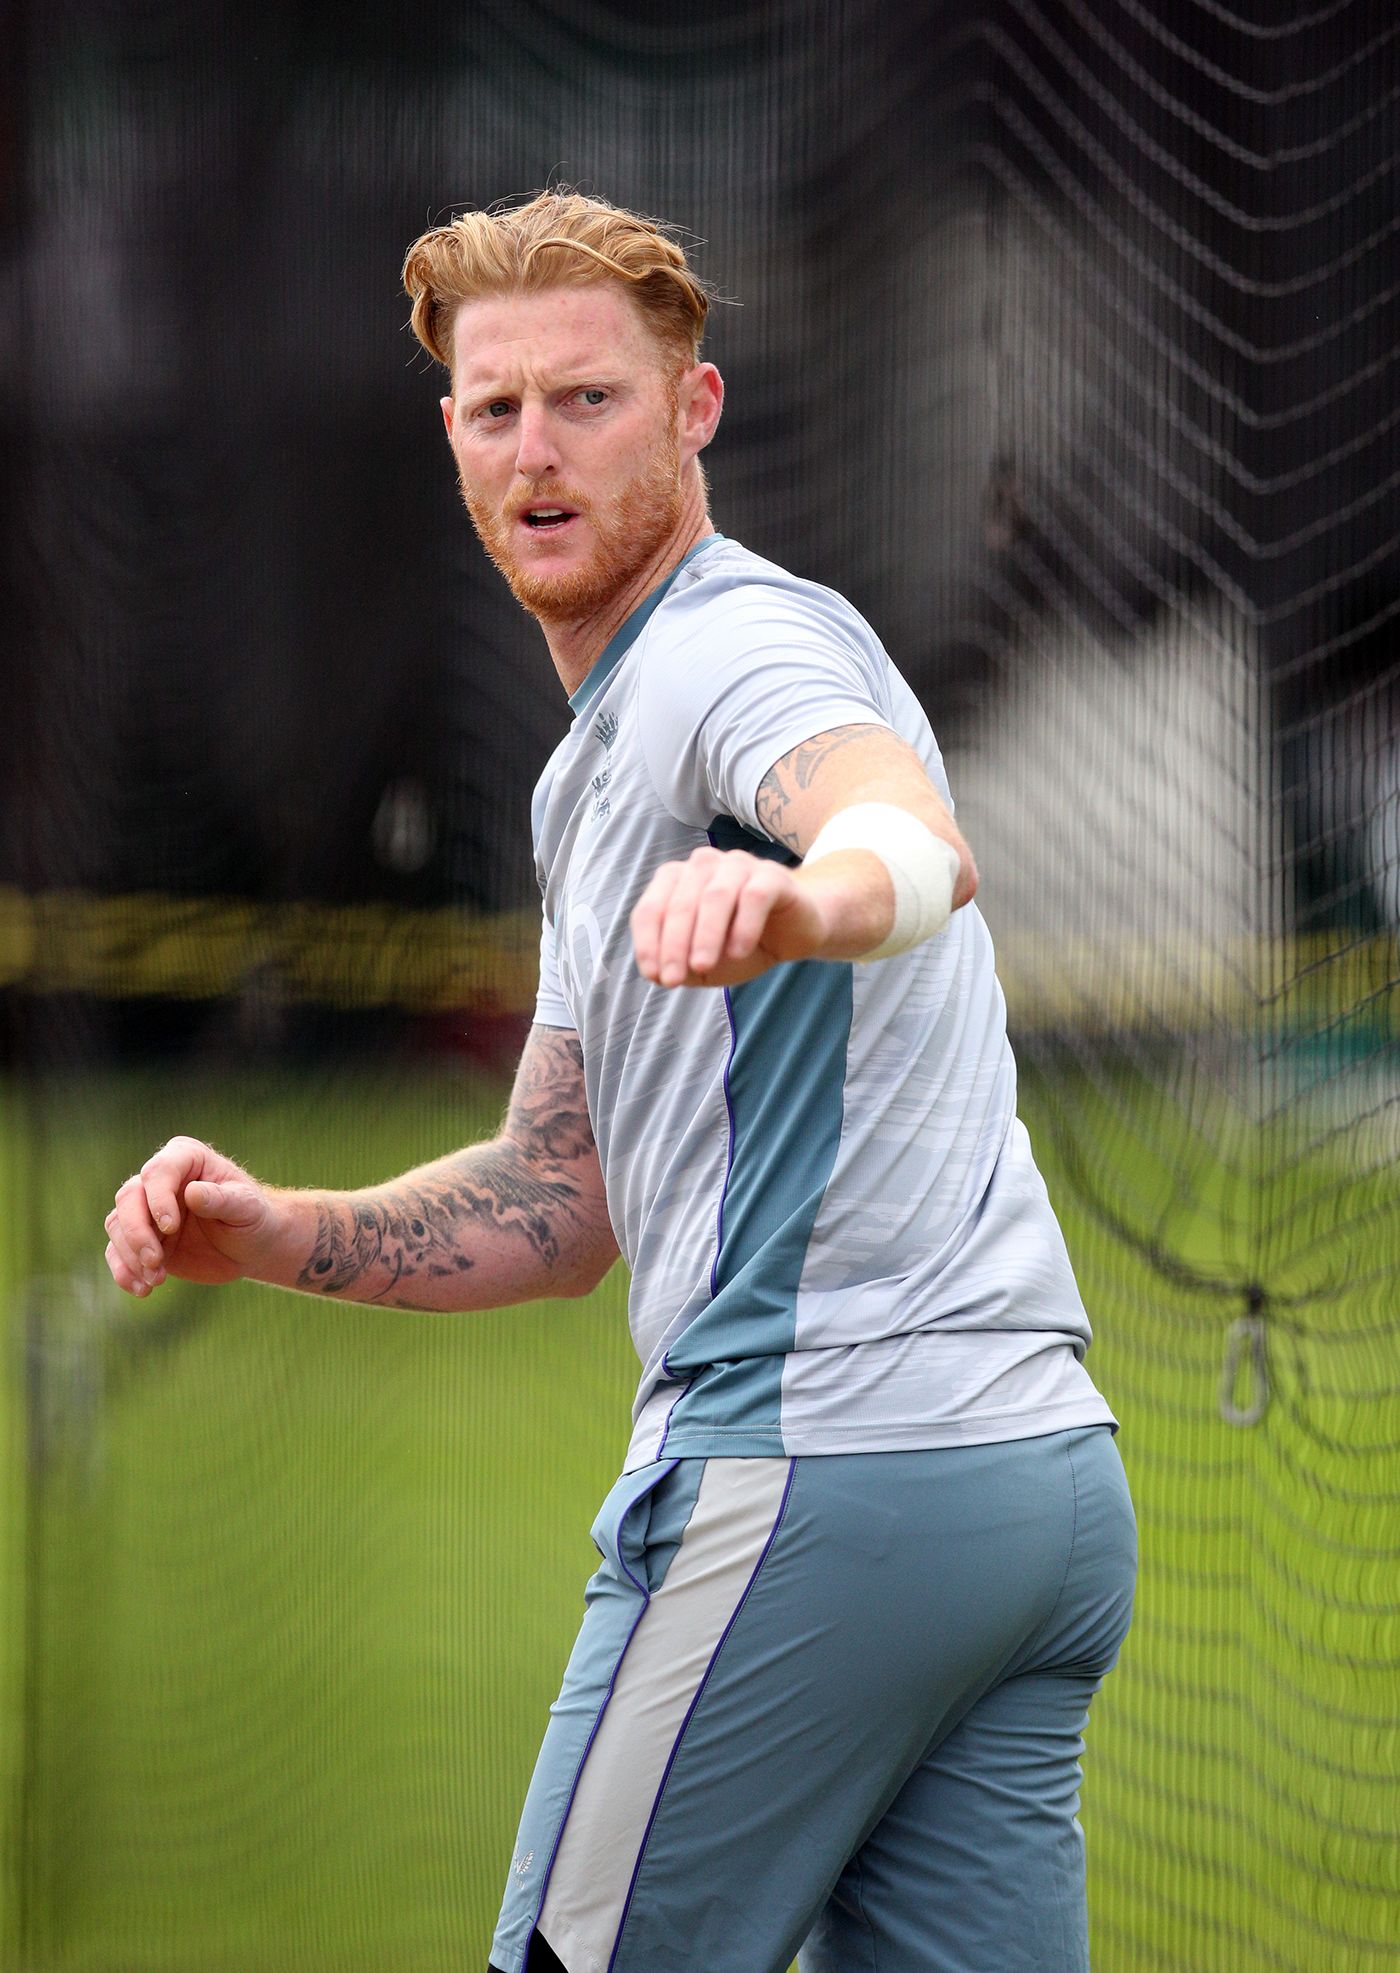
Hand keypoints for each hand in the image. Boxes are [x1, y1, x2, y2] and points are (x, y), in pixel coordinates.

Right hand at [103, 1137, 280, 1295]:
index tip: (171, 1227)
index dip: (158, 1199)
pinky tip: (142, 1289)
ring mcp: (147, 1210)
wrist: (251, 1246)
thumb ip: (221, 1198)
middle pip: (128, 1197)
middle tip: (155, 1261)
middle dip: (136, 1232)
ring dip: (130, 1256)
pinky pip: (117, 1252)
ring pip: (117, 1224)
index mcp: (186, 1158)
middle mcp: (159, 1180)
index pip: (157, 1172)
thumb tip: (192, 1193)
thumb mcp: (247, 1207)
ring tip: (156, 1280)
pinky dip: (125, 1271)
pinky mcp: (142, 1238)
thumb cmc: (253, 1217)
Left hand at [630, 846, 827, 988]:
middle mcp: (704, 865)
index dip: (648, 944)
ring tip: (703, 967)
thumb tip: (657, 974)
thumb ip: (678, 964)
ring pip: (715, 896)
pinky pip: (755, 896)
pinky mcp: (772, 876)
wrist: (794, 933)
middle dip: (673, 944)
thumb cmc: (739, 943)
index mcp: (677, 880)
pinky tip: (739, 952)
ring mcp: (739, 865)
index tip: (656, 977)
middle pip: (680, 903)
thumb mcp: (702, 961)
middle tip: (674, 980)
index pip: (651, 909)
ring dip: (705, 935)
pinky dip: (744, 926)